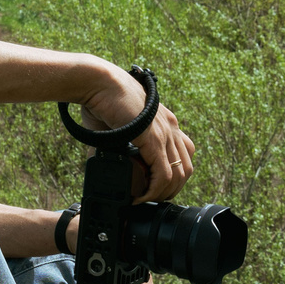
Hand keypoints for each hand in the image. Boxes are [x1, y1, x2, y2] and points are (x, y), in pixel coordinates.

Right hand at [81, 66, 194, 199]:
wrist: (98, 82)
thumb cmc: (102, 100)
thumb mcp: (117, 127)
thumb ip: (118, 145)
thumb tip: (102, 166)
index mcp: (165, 121)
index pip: (184, 154)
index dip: (173, 175)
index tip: (156, 188)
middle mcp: (171, 126)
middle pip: (186, 167)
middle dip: (171, 189)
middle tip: (151, 199)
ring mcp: (165, 133)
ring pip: (178, 175)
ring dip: (163, 193)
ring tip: (145, 201)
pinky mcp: (154, 139)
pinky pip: (163, 175)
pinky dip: (154, 191)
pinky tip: (141, 197)